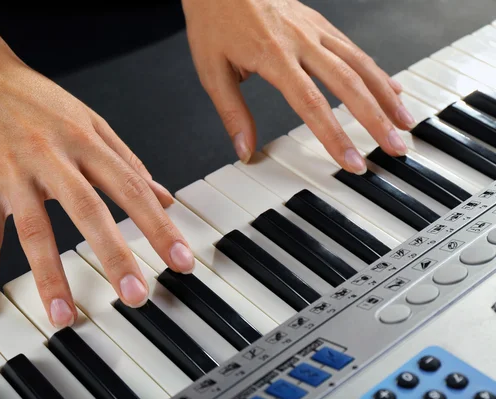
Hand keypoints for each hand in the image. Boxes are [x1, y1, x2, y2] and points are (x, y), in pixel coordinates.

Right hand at [0, 53, 194, 327]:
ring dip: (49, 276)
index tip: (180, 259)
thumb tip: (164, 196)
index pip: (131, 188)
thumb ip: (128, 161)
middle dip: (114, 254)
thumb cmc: (38, 100)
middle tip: (136, 295)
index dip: (158, 226)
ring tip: (64, 316)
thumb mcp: (92, 121)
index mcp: (86, 141)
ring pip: (34, 229)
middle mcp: (52, 157)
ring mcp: (14, 174)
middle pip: (87, 210)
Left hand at [182, 0, 413, 172]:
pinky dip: (376, 70)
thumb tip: (245, 150)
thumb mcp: (212, 70)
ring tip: (404, 122)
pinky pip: (354, 48)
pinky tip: (390, 87)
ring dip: (386, 96)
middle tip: (395, 147)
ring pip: (360, 64)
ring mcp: (314, 28)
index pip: (312, 104)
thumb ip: (232, 112)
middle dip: (376, 120)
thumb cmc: (213, 19)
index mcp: (274, 56)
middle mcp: (301, 41)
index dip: (335, 136)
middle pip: (349, 84)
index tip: (352, 161)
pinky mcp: (319, 21)